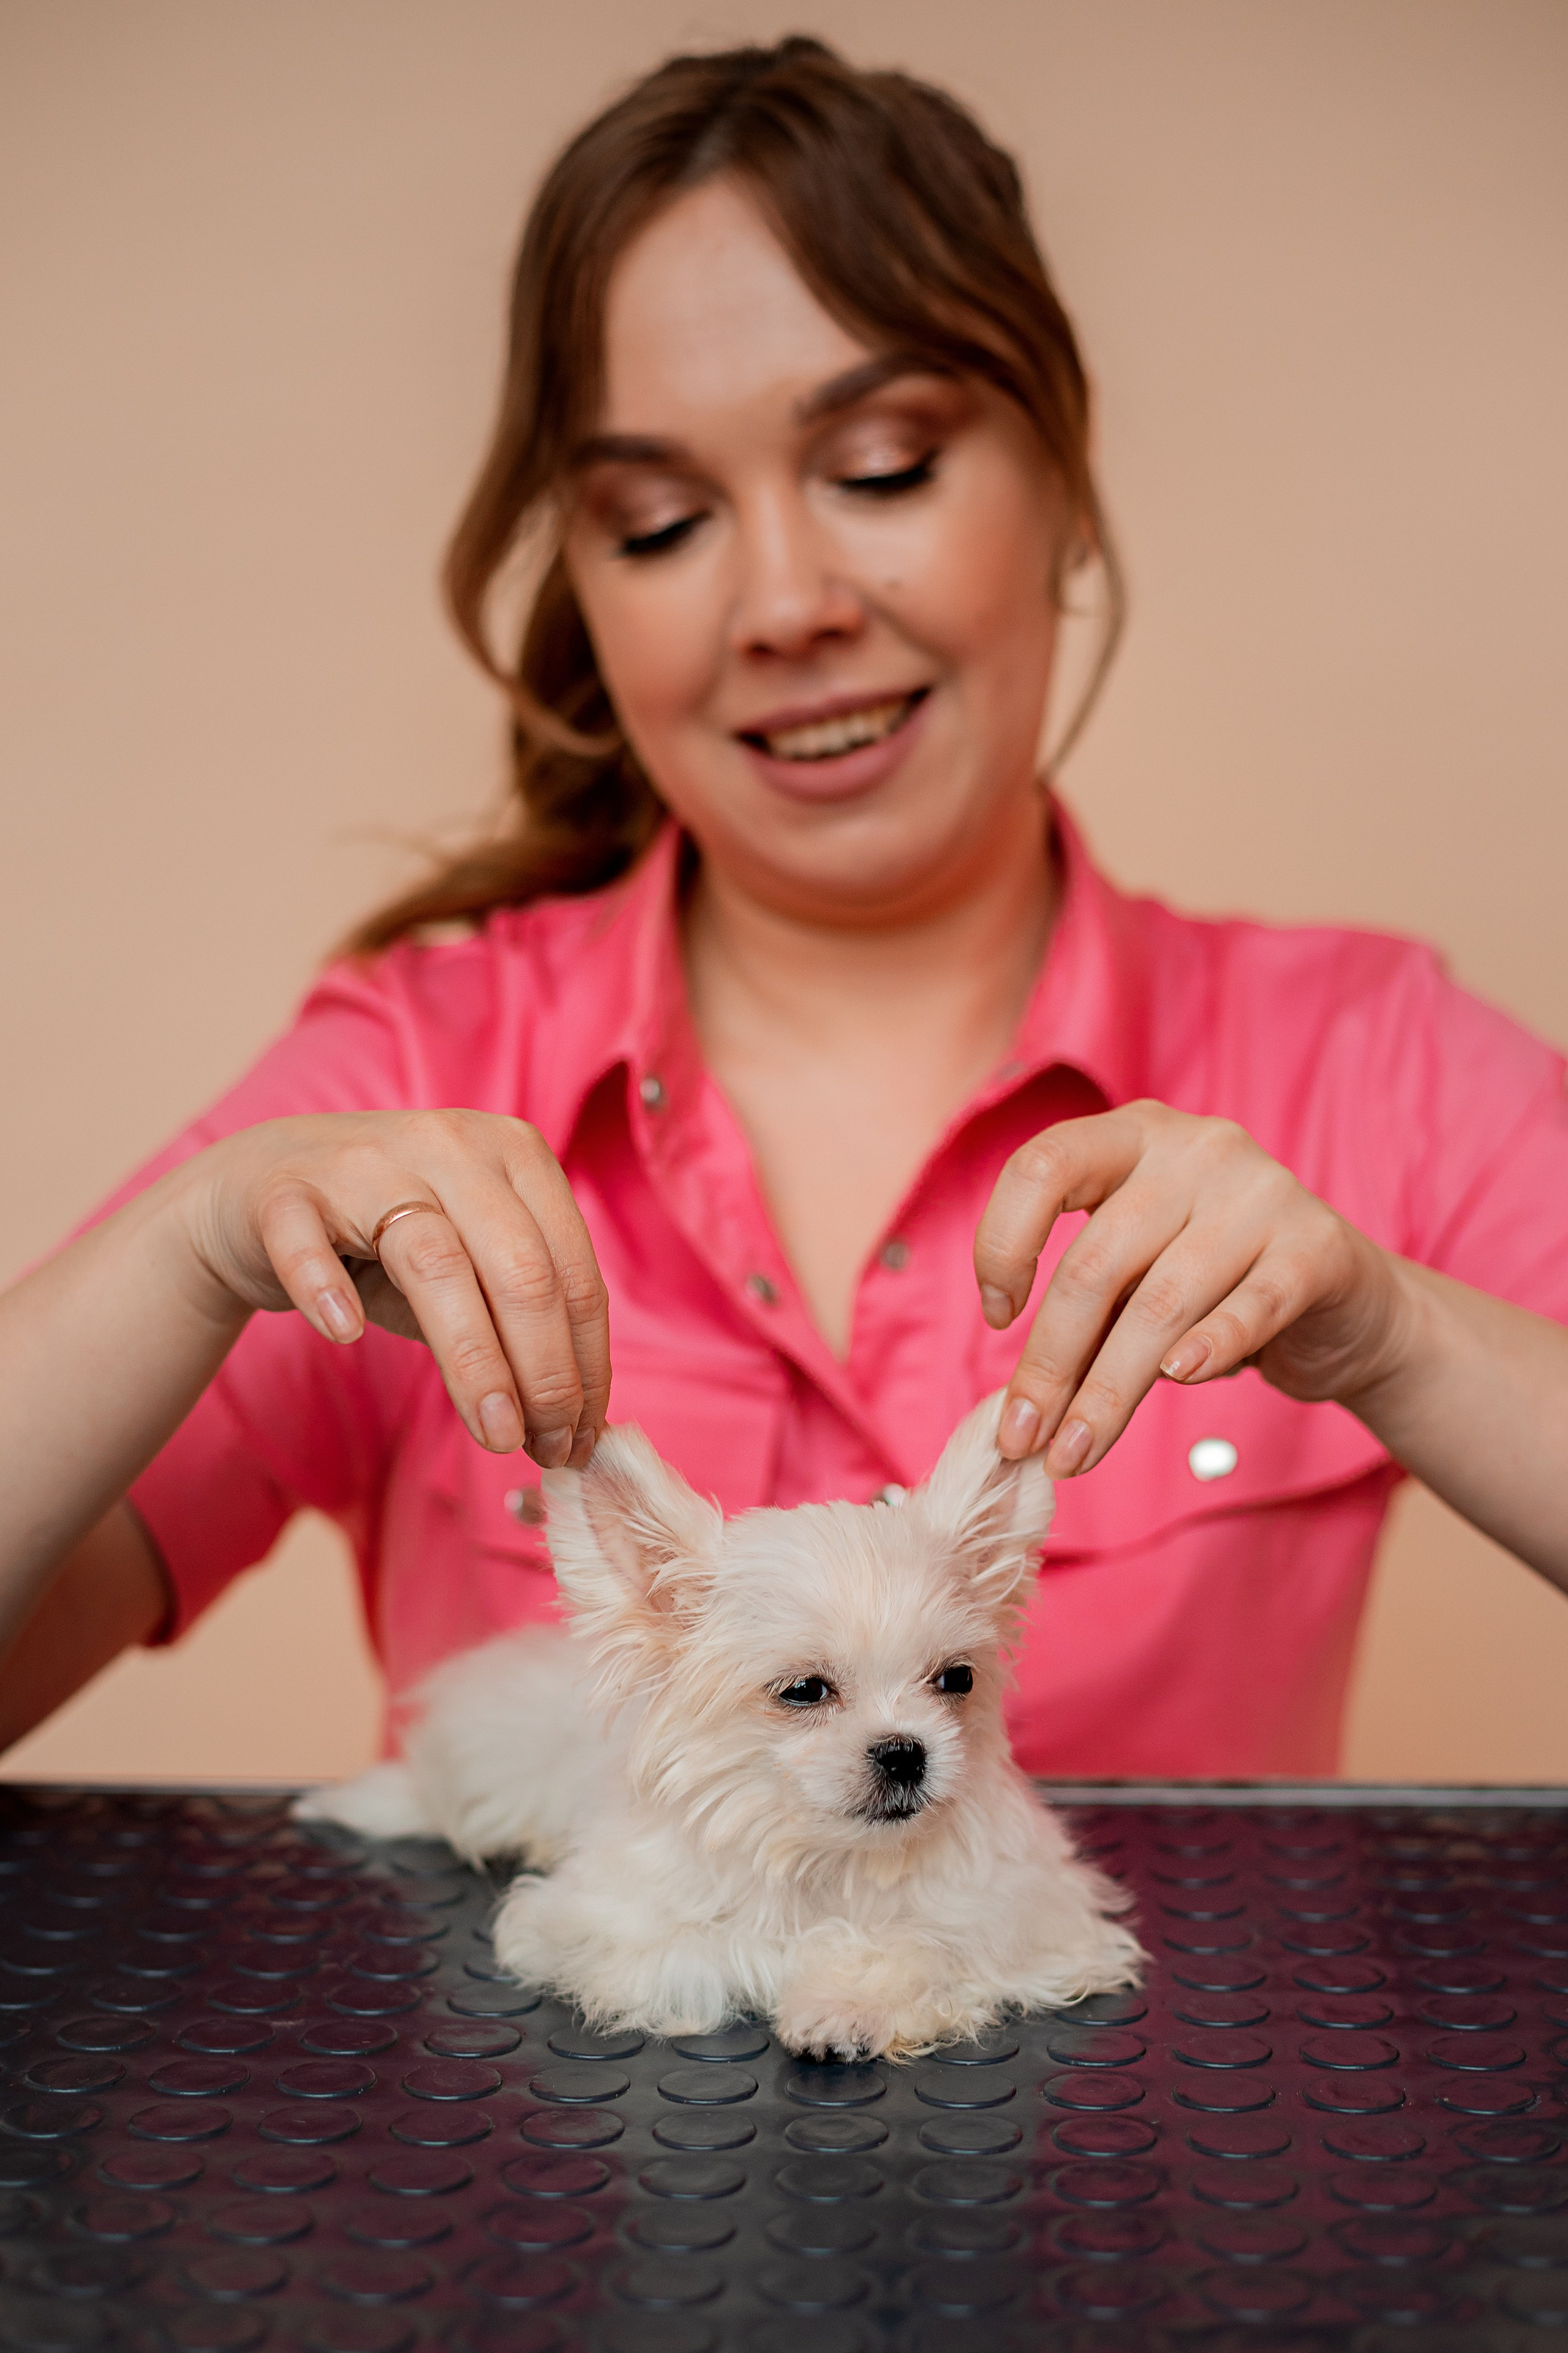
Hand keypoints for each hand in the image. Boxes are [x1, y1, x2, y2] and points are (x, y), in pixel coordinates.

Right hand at [179, 1111, 609, 1466]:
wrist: (260, 1185)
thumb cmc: (386, 1239)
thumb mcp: (469, 1269)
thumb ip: (518, 1328)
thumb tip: (571, 1430)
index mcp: (517, 1156)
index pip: (574, 1272)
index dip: (587, 1364)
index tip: (581, 1440)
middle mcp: (452, 1146)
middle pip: (520, 1269)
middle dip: (546, 1373)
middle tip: (546, 1451)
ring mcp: (367, 1163)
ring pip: (436, 1262)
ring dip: (475, 1359)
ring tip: (496, 1436)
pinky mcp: (286, 1192)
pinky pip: (308, 1242)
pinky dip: (326, 1288)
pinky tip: (346, 1335)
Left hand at [975, 1101, 1405, 1468]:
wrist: (1347, 1303)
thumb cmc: (1215, 1285)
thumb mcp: (1139, 1272)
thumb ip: (1085, 1308)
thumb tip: (1016, 1403)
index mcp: (1133, 1135)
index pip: (1041, 1166)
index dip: (1002, 1244)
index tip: (998, 1318)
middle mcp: (1196, 1148)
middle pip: (1096, 1263)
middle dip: (1050, 1363)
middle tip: (1024, 1438)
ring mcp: (1261, 1192)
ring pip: (1161, 1302)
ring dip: (1108, 1393)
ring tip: (1075, 1453)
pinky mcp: (1317, 1247)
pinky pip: (1250, 1307)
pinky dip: (1210, 1348)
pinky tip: (1179, 1381)